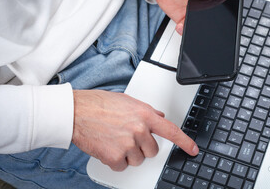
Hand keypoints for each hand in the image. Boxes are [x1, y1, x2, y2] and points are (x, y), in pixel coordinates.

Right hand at [71, 90, 197, 170]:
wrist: (76, 112)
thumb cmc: (99, 104)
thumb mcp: (129, 101)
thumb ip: (147, 111)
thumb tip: (160, 118)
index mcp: (145, 114)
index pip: (171, 131)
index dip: (185, 142)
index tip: (193, 150)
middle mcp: (139, 129)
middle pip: (153, 150)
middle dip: (143, 147)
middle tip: (128, 137)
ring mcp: (128, 144)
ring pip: (138, 160)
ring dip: (128, 154)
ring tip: (115, 139)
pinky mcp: (115, 156)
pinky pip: (122, 166)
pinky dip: (115, 161)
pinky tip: (108, 147)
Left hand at [146, 0, 246, 33]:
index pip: (227, 6)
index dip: (230, 13)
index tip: (231, 17)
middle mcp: (205, 4)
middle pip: (215, 20)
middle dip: (215, 26)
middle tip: (213, 25)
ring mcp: (193, 12)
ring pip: (201, 27)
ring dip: (200, 30)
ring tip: (197, 26)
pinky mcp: (181, 18)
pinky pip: (186, 29)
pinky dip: (185, 31)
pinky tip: (183, 25)